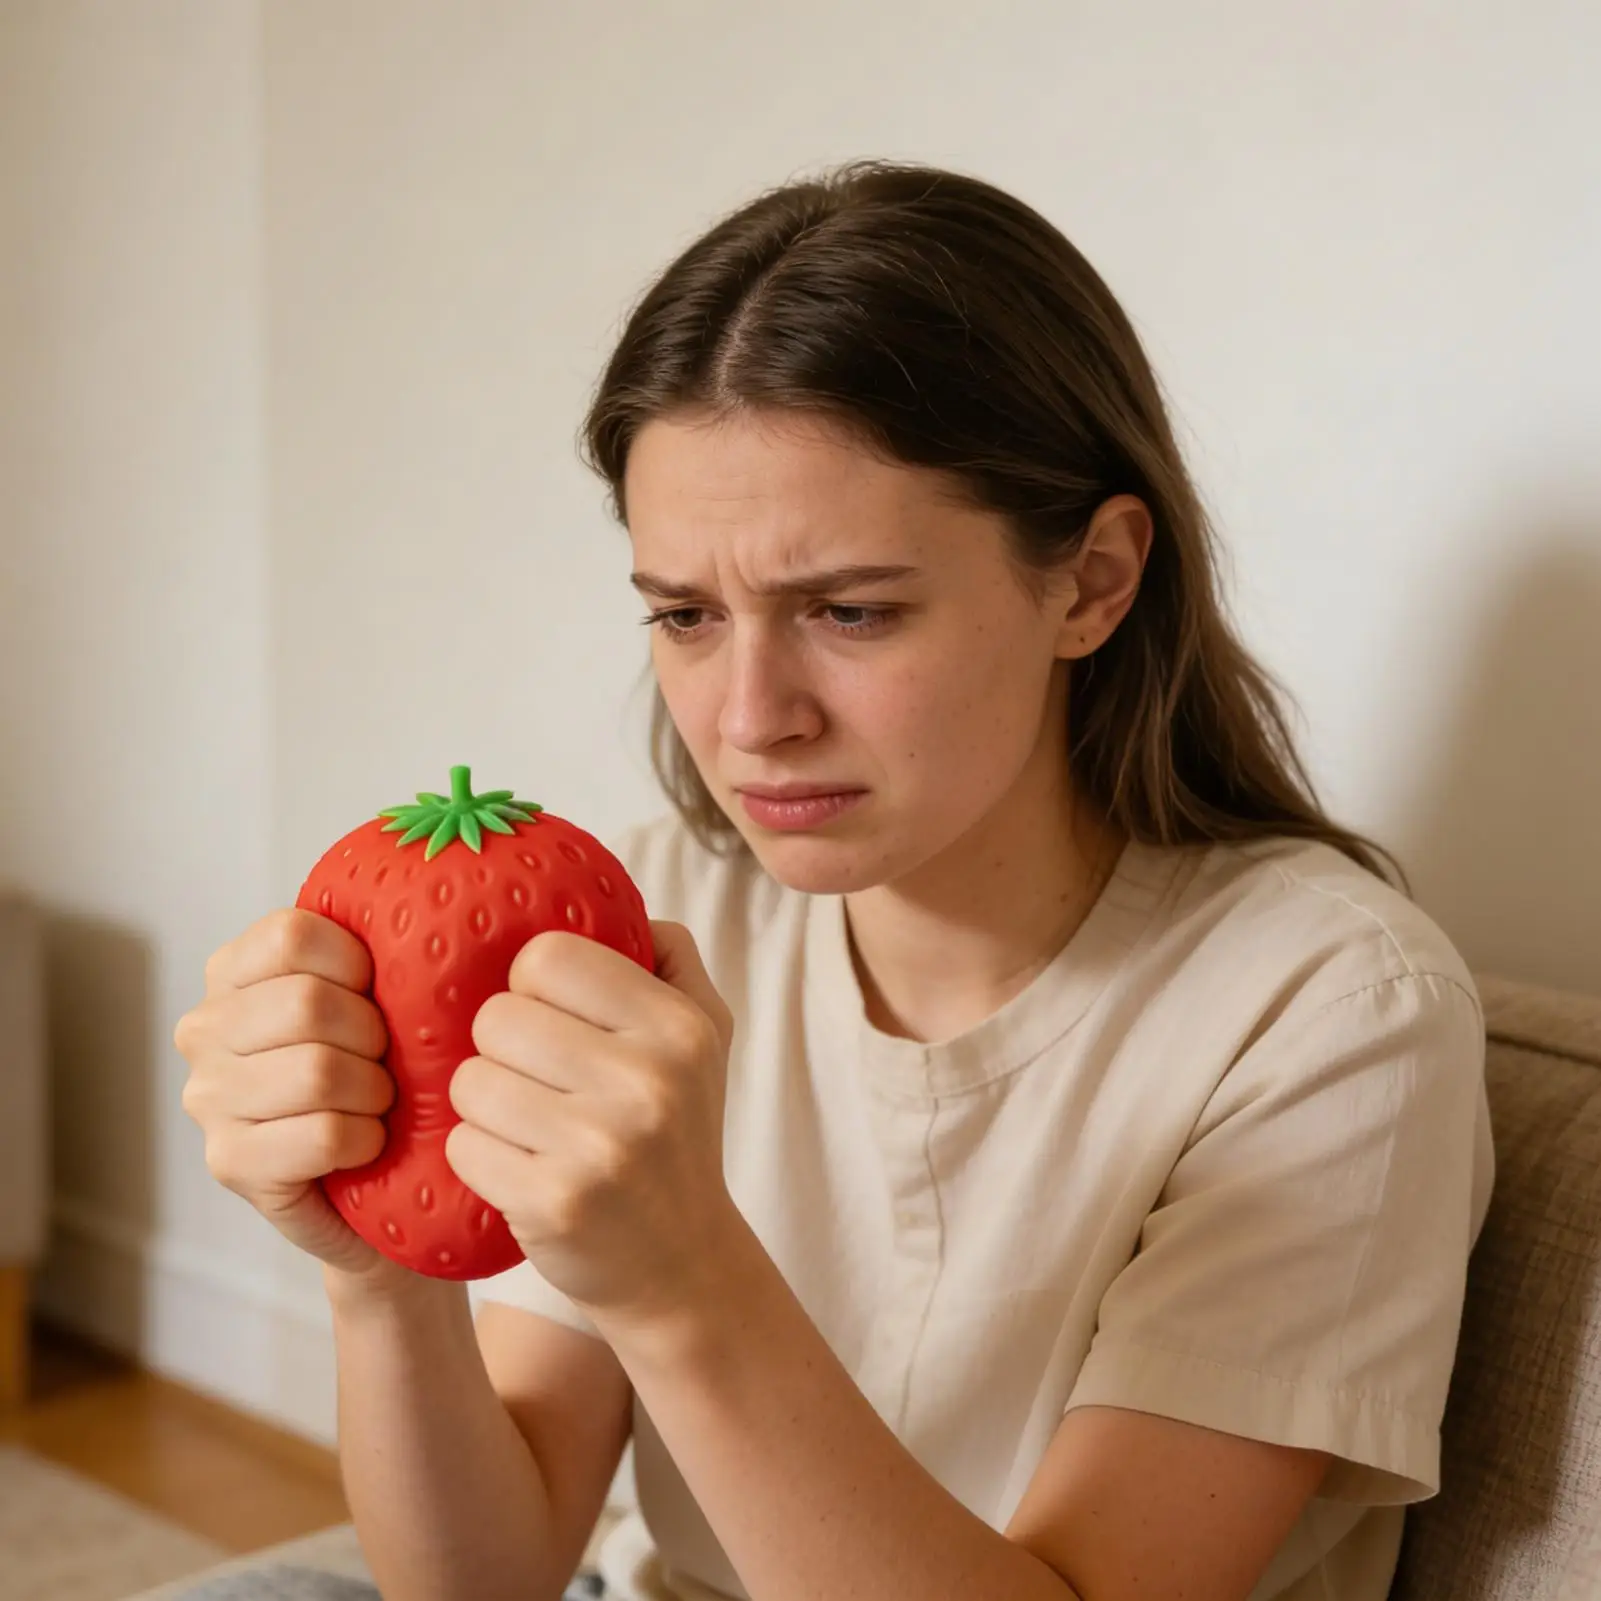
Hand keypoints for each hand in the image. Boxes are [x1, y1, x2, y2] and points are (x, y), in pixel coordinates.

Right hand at [174, 907, 413, 1291]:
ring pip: (317, 1072)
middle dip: (373, 1036)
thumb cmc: (377, 1071)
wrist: (377, 1184)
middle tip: (385, 1061)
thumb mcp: (371, 996)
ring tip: (377, 1103)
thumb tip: (425, 911)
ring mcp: (208, 1098)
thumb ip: (376, 949)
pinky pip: (322, 1136)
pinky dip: (365, 1140)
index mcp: (233, 971)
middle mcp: (204, 1028)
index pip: (292, 934)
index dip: (358, 964)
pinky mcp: (228, 1162)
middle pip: (308, 1003)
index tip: (377, 994)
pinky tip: (365, 1144)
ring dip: (373, 1092)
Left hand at [443, 919, 737, 1329]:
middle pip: (496, 1018)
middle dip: (497, 1048)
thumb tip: (606, 897)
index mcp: (678, 1026)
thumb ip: (668, 953)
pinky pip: (462, 1145)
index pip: (548, 957)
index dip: (529, 984)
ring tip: (524, 1125)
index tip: (549, 1019)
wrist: (680, 1263)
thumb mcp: (706, 1033)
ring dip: (481, 1104)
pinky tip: (517, 1168)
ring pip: (469, 1082)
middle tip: (532, 1079)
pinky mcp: (552, 1202)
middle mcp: (647, 1080)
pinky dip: (475, 1156)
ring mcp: (600, 1145)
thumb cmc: (676, 1132)